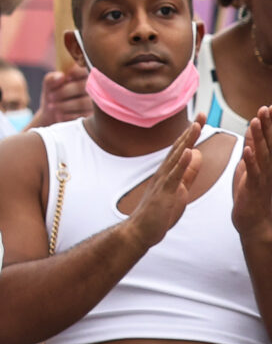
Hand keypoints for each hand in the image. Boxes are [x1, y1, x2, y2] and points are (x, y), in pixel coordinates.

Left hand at [34, 66, 91, 126]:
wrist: (53, 114)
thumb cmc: (53, 94)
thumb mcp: (49, 84)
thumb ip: (52, 78)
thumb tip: (62, 76)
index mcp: (84, 76)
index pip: (86, 70)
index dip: (75, 72)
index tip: (65, 78)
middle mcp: (94, 89)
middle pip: (83, 87)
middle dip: (63, 92)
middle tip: (50, 97)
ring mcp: (96, 104)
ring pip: (83, 103)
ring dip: (64, 105)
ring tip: (51, 106)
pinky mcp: (93, 117)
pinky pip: (82, 115)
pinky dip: (68, 115)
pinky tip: (59, 115)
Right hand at [126, 123, 208, 251]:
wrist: (142, 230)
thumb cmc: (160, 212)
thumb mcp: (180, 189)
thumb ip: (188, 172)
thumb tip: (198, 153)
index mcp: (169, 171)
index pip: (183, 148)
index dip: (192, 133)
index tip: (201, 118)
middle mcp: (165, 171)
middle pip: (180, 146)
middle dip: (192, 130)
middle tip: (202, 113)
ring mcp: (164, 180)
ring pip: (177, 156)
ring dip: (187, 140)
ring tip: (196, 125)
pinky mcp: (164, 191)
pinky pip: (175, 174)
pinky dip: (183, 162)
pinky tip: (190, 151)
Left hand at [233, 109, 271, 244]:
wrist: (256, 225)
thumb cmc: (253, 197)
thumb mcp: (251, 170)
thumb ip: (252, 152)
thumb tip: (251, 134)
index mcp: (266, 164)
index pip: (268, 140)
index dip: (269, 124)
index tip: (269, 107)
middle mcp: (268, 169)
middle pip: (268, 143)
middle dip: (267, 125)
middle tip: (266, 108)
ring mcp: (262, 178)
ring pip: (261, 154)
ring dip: (258, 138)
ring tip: (255, 121)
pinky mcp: (253, 188)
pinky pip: (252, 172)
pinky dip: (250, 160)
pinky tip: (247, 149)